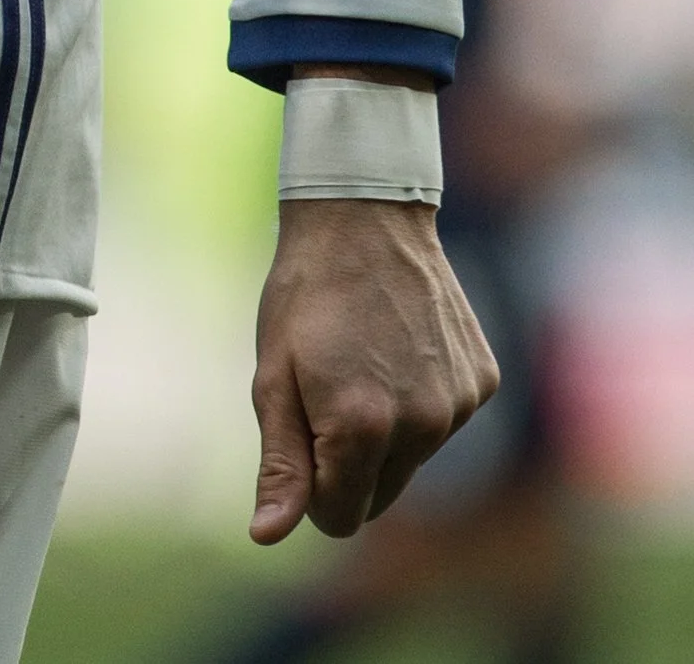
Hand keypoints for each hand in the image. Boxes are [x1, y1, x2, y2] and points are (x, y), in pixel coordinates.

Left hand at [250, 197, 497, 542]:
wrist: (365, 214)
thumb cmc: (306, 294)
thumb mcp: (273, 375)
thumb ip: (281, 463)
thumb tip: (268, 534)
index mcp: (363, 426)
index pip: (340, 518)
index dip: (311, 488)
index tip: (301, 436)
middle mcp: (423, 424)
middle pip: (380, 497)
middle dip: (348, 464)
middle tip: (326, 392)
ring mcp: (459, 404)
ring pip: (413, 459)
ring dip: (386, 431)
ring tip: (361, 359)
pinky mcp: (482, 381)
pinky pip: (444, 421)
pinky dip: (419, 399)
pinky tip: (398, 345)